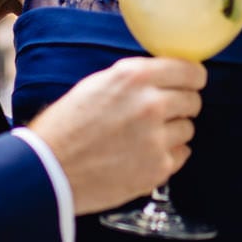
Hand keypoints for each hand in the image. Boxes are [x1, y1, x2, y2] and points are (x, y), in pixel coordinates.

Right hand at [27, 57, 205, 214]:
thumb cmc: (65, 126)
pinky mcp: (158, 168)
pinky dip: (167, 155)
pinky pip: (181, 154)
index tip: (189, 83)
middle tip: (161, 114)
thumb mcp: (96, 85)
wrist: (48, 170)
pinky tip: (142, 155)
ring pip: (188, 128)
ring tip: (144, 137)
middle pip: (193, 100)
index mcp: (134, 77)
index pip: (190, 71)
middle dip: (181, 105)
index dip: (191, 78)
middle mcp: (150, 104)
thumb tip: (165, 76)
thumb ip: (134, 79)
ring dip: (172, 132)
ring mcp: (157, 138)